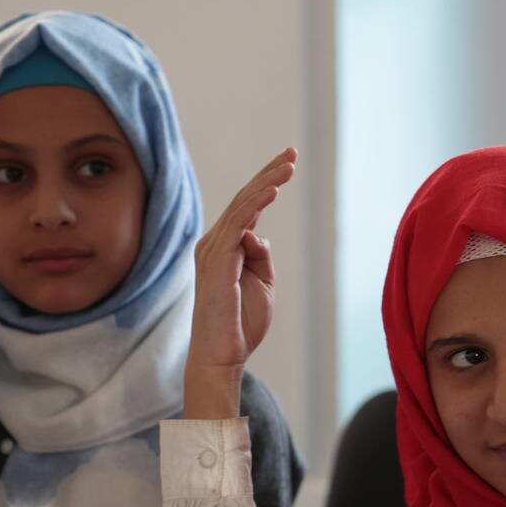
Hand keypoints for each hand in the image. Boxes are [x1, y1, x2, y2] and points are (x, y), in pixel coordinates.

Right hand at [184, 147, 296, 418]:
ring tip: (288, 166)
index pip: (247, 206)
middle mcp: (215, 242)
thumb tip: (259, 234)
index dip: (267, 182)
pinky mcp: (218, 261)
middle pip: (244, 199)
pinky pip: (238, 224)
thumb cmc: (241, 323)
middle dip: (269, 173)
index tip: (288, 163)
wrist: (222, 353)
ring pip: (242, 206)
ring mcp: (214, 250)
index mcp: (225, 246)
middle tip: (292, 153)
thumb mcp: (263, 284)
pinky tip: (273, 190)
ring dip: (267, 183)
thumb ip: (260, 256)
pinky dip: (256, 204)